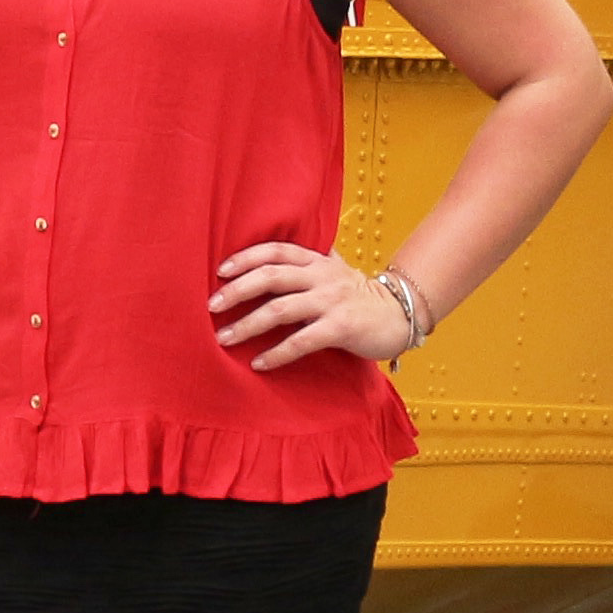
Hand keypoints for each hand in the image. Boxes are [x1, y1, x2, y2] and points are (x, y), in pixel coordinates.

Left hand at [212, 240, 415, 370]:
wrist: (400, 315)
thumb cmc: (360, 296)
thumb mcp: (334, 270)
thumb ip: (308, 263)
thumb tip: (273, 257)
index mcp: (317, 261)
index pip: (275, 250)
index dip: (246, 257)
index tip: (220, 271)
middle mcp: (322, 277)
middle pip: (270, 277)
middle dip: (237, 291)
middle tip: (212, 306)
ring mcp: (331, 301)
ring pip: (280, 310)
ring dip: (247, 325)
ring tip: (224, 338)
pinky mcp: (341, 327)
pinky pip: (301, 341)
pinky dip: (276, 353)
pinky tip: (258, 362)